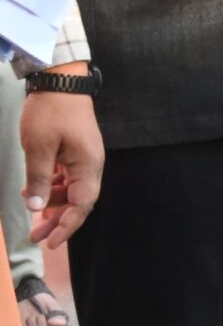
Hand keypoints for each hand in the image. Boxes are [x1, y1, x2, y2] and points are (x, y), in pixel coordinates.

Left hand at [21, 74, 103, 247]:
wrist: (59, 81)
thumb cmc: (50, 113)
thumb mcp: (39, 147)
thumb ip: (38, 178)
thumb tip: (36, 207)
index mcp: (87, 165)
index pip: (82, 204)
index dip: (67, 225)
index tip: (51, 243)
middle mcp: (90, 165)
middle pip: (77, 201)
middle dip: (57, 220)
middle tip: (36, 237)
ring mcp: (82, 158)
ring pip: (70, 191)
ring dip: (51, 204)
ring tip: (30, 213)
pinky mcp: (74, 152)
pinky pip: (65, 178)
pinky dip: (50, 187)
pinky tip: (31, 190)